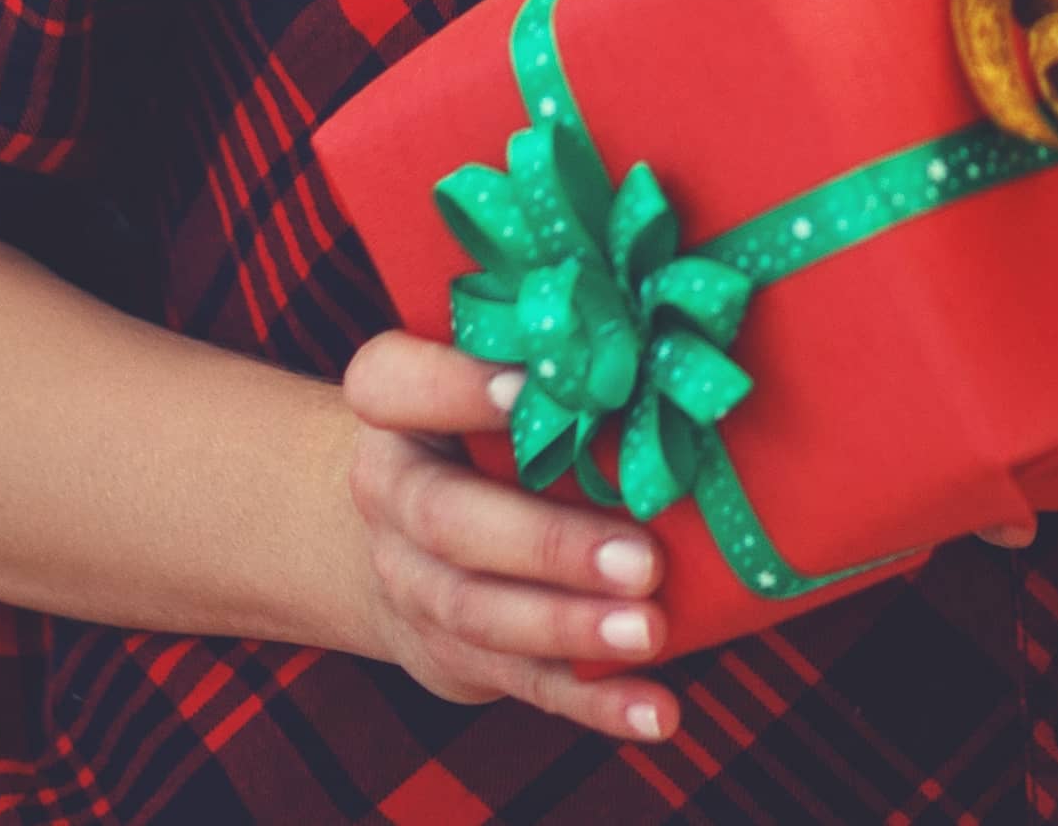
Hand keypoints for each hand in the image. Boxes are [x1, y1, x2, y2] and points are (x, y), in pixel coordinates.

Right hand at [337, 335, 680, 739]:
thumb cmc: (485, 430)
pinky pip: (527, 682)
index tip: (530, 385)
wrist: (409, 538)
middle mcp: (392, 498)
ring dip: (569, 626)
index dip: (453, 386)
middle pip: (448, 521)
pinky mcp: (460, 656)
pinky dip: (594, 702)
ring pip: (479, 612)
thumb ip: (552, 366)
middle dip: (546, 544)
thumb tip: (668, 347)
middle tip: (642, 557)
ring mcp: (416, 587)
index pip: (389, 384)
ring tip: (650, 630)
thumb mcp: (491, 381)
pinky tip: (656, 711)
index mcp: (395, 413)